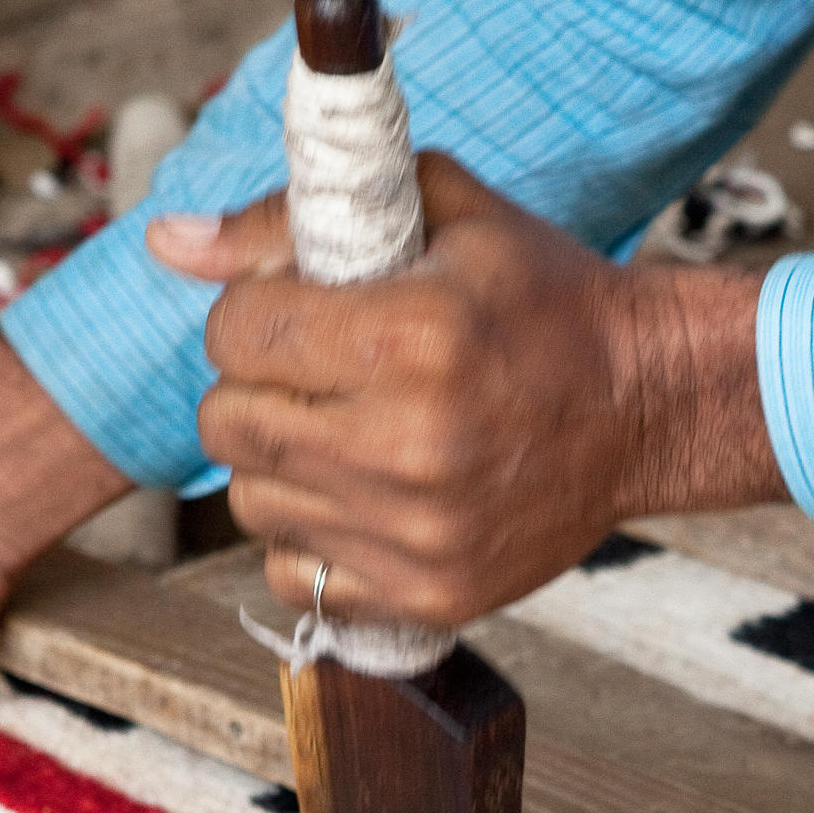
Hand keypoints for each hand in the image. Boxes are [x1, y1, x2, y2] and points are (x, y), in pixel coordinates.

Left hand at [148, 154, 783, 627]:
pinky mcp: (428, 596)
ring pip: (252, 502)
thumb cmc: (541, 301)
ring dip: (279, 463)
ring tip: (344, 433)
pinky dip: (311, 539)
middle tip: (314, 374)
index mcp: (413, 334)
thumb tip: (166, 243)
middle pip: (229, 422)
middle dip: (254, 386)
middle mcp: (409, 442)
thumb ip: (291, 219)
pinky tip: (362, 499)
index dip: (251, 312)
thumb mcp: (438, 217)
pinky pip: (294, 575)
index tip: (294, 313)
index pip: (236, 330)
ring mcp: (418, 532)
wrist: (647, 407)